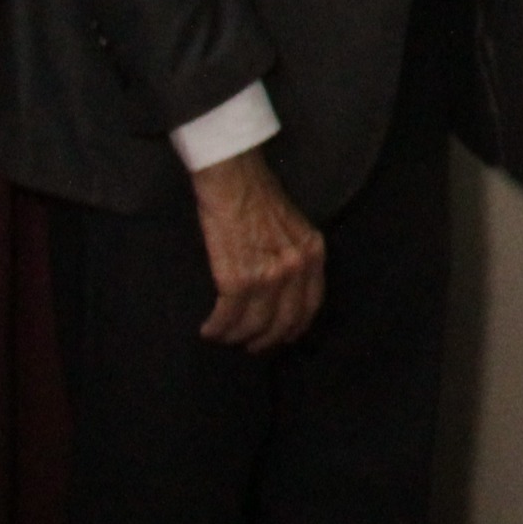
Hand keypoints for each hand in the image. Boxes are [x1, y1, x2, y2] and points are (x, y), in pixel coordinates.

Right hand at [191, 149, 326, 351]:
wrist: (233, 178)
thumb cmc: (258, 194)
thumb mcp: (294, 224)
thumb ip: (295, 253)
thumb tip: (285, 283)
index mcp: (313, 253)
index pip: (311, 304)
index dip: (296, 326)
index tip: (283, 336)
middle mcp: (295, 268)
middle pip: (284, 321)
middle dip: (266, 339)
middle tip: (252, 345)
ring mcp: (268, 276)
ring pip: (254, 324)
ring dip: (237, 336)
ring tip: (225, 336)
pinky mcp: (237, 279)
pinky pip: (228, 316)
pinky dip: (218, 327)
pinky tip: (210, 330)